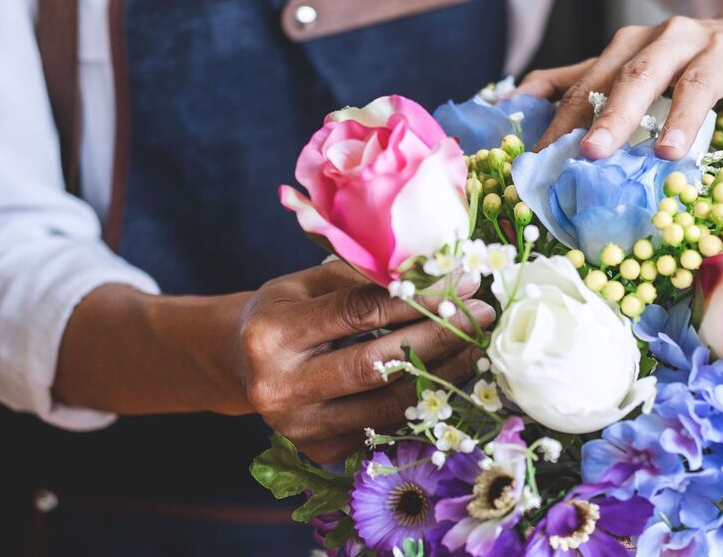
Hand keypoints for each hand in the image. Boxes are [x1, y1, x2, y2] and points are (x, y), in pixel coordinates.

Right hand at [235, 261, 494, 462]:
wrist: (240, 363)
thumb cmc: (285, 311)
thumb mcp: (308, 282)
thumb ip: (364, 278)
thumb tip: (438, 272)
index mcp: (273, 334)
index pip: (360, 313)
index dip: (418, 297)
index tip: (462, 283)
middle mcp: (281, 387)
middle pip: (377, 365)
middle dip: (439, 338)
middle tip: (481, 316)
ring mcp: (300, 427)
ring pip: (388, 404)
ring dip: (443, 375)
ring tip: (477, 347)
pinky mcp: (320, 451)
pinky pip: (385, 425)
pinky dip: (422, 400)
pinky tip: (450, 376)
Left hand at [516, 0, 722, 172]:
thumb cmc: (687, 60)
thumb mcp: (632, 63)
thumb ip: (579, 79)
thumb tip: (515, 97)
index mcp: (636, 43)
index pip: (594, 80)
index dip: (565, 118)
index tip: (539, 157)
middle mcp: (676, 39)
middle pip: (639, 74)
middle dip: (613, 112)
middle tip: (591, 152)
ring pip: (700, 82)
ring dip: (684, 118)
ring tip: (668, 154)